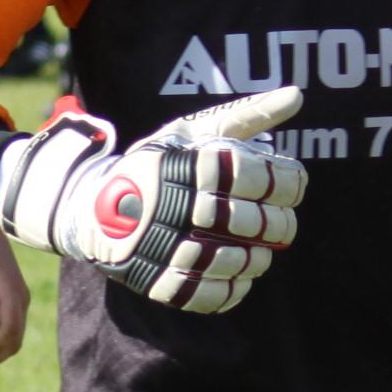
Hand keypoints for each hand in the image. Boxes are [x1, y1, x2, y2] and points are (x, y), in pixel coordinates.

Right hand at [0, 87, 304, 312]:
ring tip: (260, 249)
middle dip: (279, 223)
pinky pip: (210, 295)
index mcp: (189, 166)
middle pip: (252, 222)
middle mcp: (177, 205)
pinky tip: (239, 274)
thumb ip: (247, 116)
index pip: (257, 175)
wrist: (94, 206)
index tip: (293, 185)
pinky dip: (233, 288)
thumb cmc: (158, 166)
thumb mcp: (194, 132)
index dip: (288, 182)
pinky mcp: (157, 281)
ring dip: (258, 257)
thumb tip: (296, 96)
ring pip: (235, 261)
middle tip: (281, 221)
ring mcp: (165, 247)